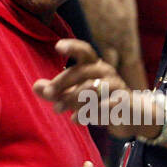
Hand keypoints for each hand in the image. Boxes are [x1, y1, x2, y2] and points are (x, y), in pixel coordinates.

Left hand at [33, 40, 153, 135]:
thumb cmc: (99, 101)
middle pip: (82, 72)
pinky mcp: (122, 103)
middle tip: (49, 94)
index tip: (58, 47)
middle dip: (63, 82)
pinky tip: (75, 119)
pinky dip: (87, 114)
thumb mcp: (76, 95)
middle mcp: (106, 72)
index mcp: (94, 65)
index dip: (72, 47)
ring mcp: (116, 87)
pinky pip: (102, 107)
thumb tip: (35, 87)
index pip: (84, 51)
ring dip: (72, 99)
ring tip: (58, 109)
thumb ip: (57, 91)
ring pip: (91, 89)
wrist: (131, 115)